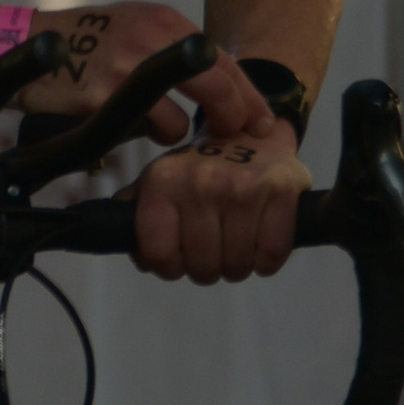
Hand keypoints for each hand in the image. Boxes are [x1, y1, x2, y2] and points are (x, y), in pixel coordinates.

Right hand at [22, 2, 270, 146]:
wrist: (22, 47)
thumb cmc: (81, 44)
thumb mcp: (132, 28)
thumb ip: (171, 49)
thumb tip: (216, 83)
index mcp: (163, 20)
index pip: (220, 60)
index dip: (247, 93)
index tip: (263, 120)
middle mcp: (152, 38)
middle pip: (216, 85)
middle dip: (235, 117)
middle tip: (243, 139)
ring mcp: (129, 67)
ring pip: (182, 117)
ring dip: (179, 134)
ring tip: (164, 133)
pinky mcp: (105, 95)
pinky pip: (146, 129)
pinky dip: (148, 137)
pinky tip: (134, 131)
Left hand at [131, 114, 311, 281]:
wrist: (253, 135)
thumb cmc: (201, 169)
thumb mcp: (160, 182)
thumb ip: (135, 212)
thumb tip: (122, 241)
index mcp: (163, 181)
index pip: (159, 256)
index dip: (171, 268)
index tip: (181, 259)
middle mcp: (200, 181)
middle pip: (202, 267)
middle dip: (208, 269)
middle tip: (214, 251)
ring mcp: (243, 185)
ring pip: (237, 265)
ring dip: (238, 266)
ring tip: (236, 246)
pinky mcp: (281, 189)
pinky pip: (272, 254)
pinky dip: (267, 260)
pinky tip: (261, 243)